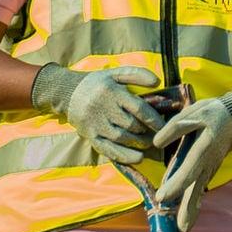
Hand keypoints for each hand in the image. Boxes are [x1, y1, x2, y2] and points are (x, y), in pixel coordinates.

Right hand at [35, 63, 164, 157]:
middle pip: (130, 125)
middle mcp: (102, 109)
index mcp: (111, 92)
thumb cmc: (97, 83)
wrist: (66, 92)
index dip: (153, 119)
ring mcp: (95, 124)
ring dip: (138, 143)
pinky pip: (107, 149)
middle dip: (146, 132)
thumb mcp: (115, 73)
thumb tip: (157, 81)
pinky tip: (138, 158)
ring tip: (150, 144)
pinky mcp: (89, 135)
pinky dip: (123, 155)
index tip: (164, 125)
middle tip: (158, 135)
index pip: (138, 108)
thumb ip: (137, 74)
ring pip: (120, 138)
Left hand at [149, 84, 231, 227]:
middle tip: (182, 229)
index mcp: (205, 146)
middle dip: (190, 208)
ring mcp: (210, 167)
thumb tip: (156, 143)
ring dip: (192, 209)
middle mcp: (209, 161)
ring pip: (199, 190)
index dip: (177, 184)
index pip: (190, 168)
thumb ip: (174, 128)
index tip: (163, 198)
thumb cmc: (211, 112)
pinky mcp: (208, 169)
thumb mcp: (192, 111)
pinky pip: (200, 186)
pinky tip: (187, 214)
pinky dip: (195, 201)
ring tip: (184, 228)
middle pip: (198, 187)